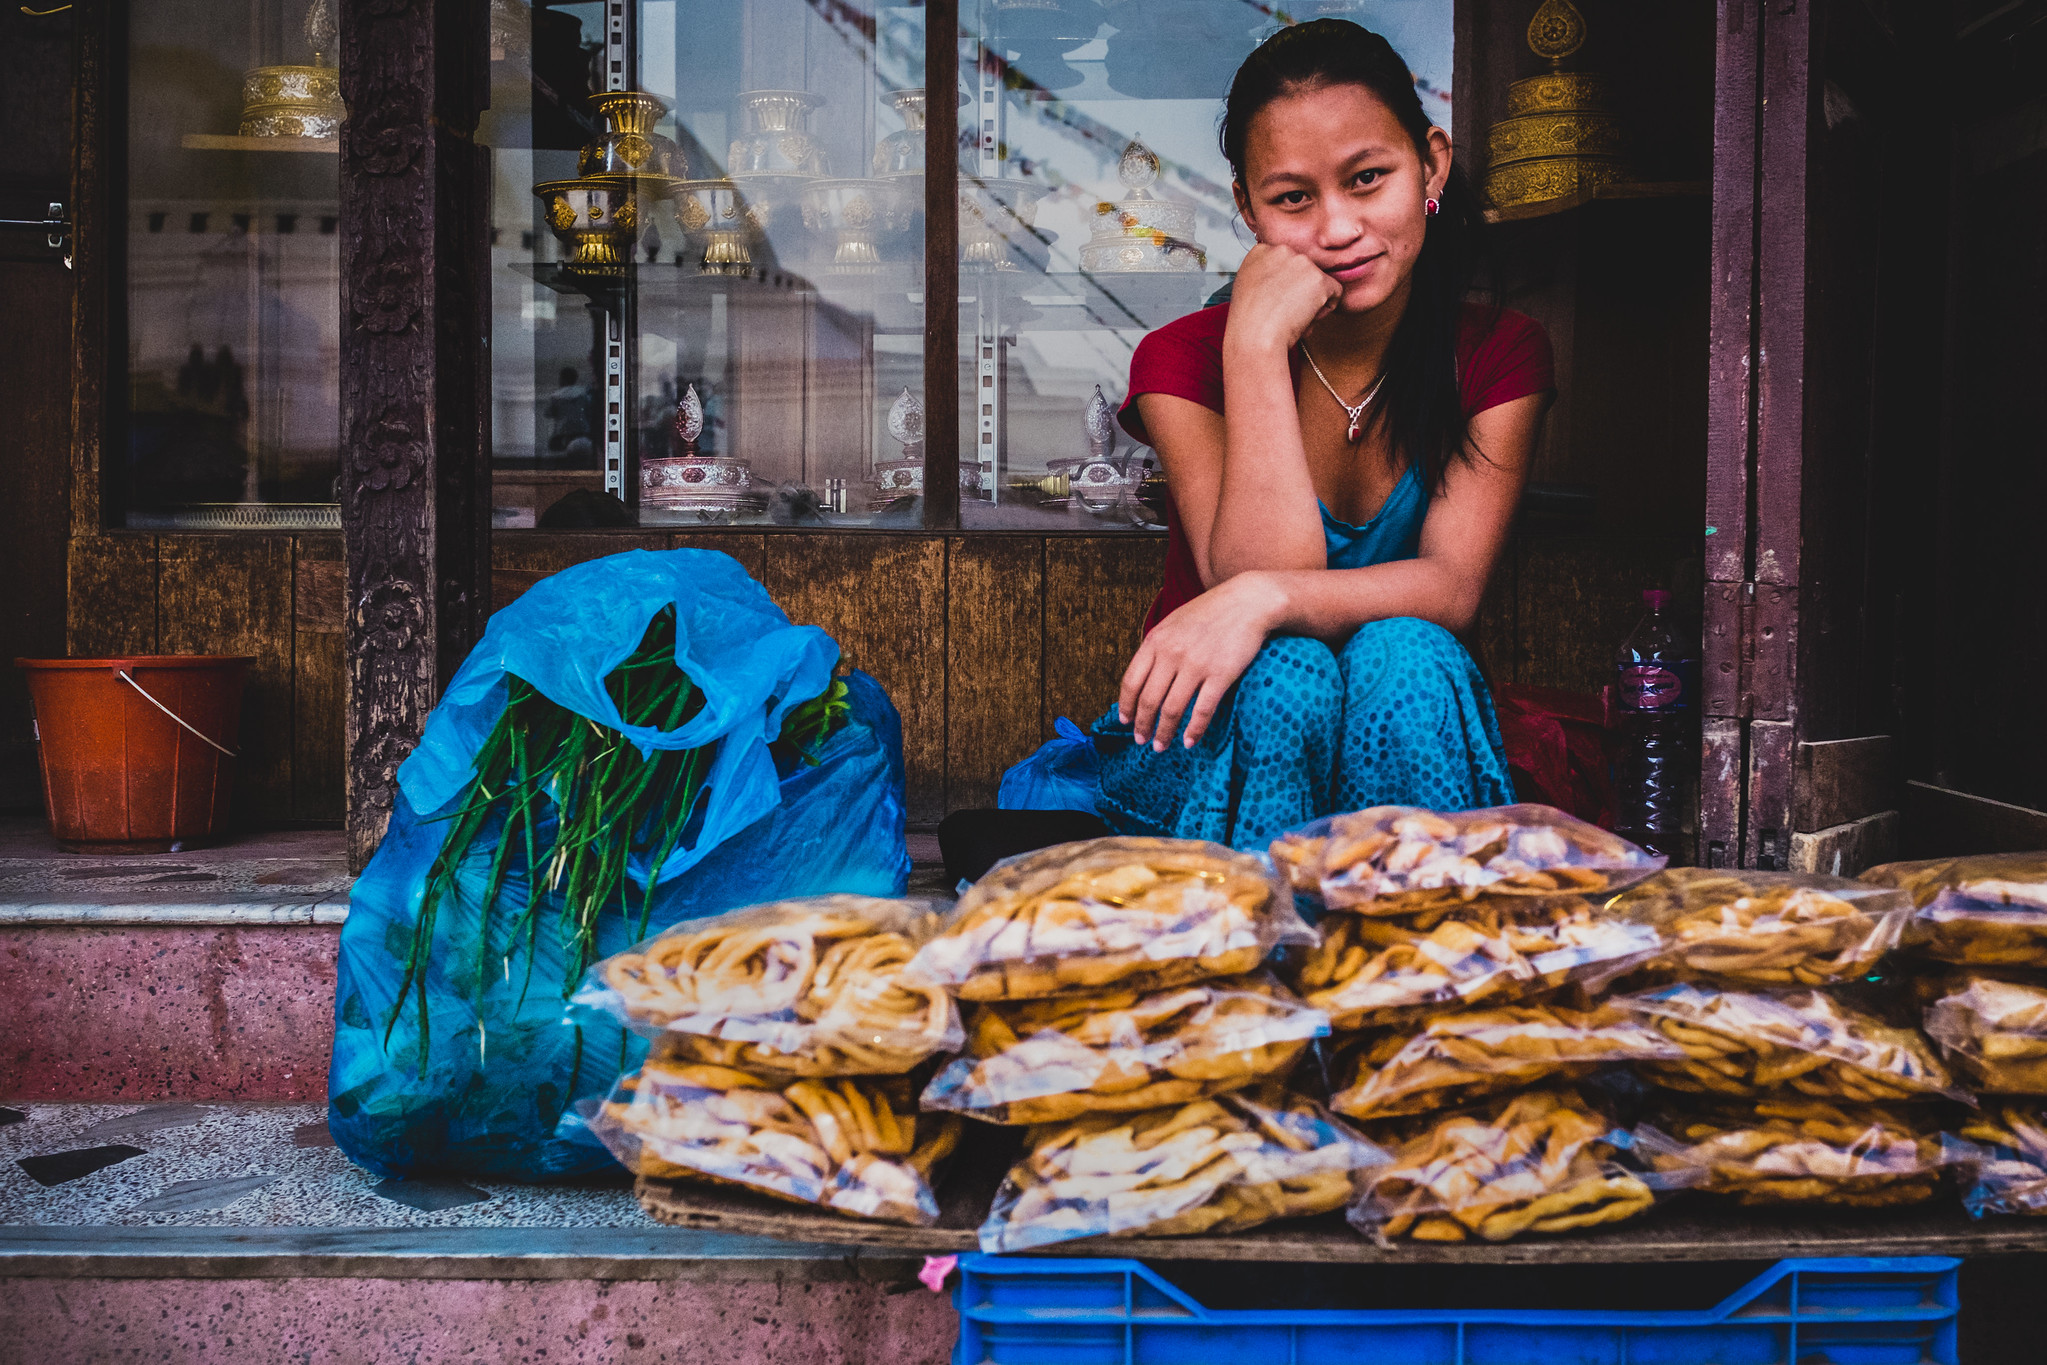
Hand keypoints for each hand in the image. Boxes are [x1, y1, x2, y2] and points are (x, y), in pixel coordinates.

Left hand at [1118, 573, 1284, 750]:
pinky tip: (1190, 742)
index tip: (1125, 721)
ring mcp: (1196, 665)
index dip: (1126, 705)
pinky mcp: (1220, 675)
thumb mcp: (1174, 623)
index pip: (1131, 681)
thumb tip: (1144, 677)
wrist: (1248, 601)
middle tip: (1141, 740)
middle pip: (1149, 700)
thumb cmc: (1211, 612)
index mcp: (1156, 641)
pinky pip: (1202, 710)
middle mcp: (1172, 654)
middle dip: (1142, 725)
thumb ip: (1157, 647)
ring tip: (1160, 746)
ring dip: (1164, 733)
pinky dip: (1194, 730)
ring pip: (1172, 709)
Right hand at [1224, 243, 1340, 356]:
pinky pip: (1335, 292)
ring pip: (1319, 282)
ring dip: (1311, 300)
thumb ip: (1266, 276)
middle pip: (1304, 270)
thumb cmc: (1249, 321)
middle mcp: (1282, 250)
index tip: (1276, 298)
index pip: (1285, 262)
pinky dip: (1325, 308)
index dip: (1284, 283)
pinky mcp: (1319, 278)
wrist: (1254, 336)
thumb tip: (1286, 281)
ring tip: (1291, 315)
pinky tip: (1305, 317)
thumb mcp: (1248, 287)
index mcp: (1262, 251)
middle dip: (1299, 290)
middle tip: (1284, 309)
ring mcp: (1302, 262)